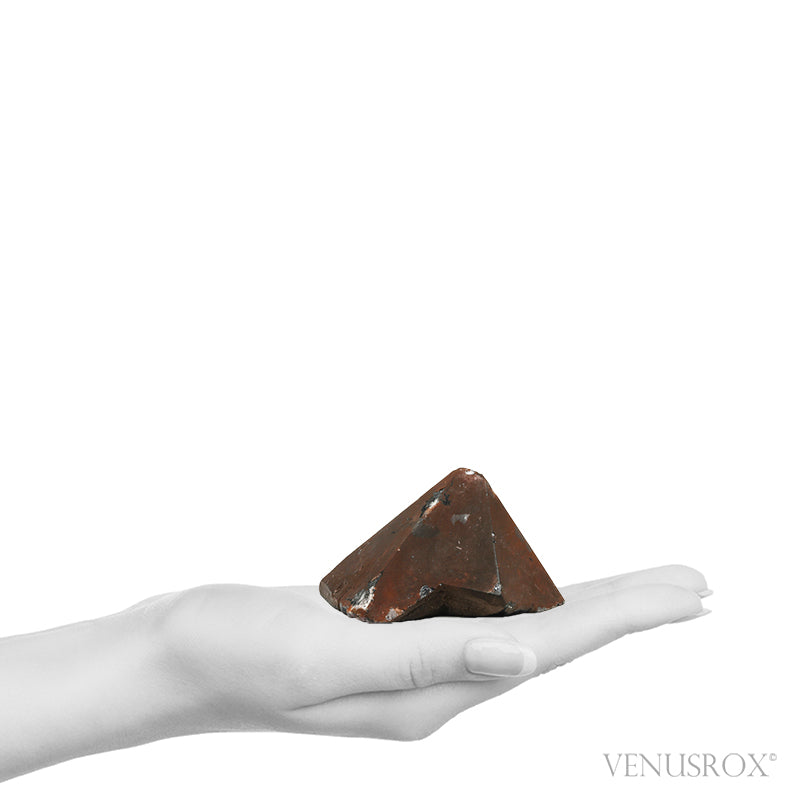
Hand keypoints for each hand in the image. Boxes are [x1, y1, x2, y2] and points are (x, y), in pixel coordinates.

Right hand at [153, 564, 710, 740]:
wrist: (177, 652)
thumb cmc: (239, 653)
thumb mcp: (330, 658)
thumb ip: (430, 657)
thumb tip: (527, 658)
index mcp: (431, 691)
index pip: (554, 645)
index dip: (629, 614)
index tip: (694, 592)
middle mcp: (434, 680)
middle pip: (554, 636)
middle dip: (629, 607)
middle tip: (695, 585)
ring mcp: (410, 658)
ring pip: (516, 621)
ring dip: (578, 599)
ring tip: (636, 589)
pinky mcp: (385, 634)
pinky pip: (466, 608)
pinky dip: (512, 592)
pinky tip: (535, 590)